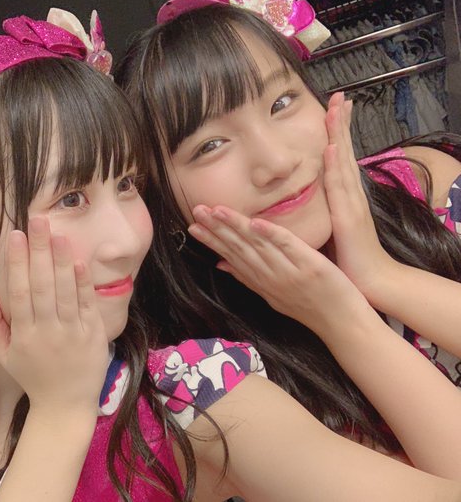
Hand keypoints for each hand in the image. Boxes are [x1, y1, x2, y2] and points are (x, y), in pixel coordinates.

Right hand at [0, 217, 108, 414]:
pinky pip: (87, 303)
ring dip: (62, 259)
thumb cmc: (32, 377)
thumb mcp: (5, 355)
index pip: (19, 291)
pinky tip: (78, 260)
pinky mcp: (93, 333)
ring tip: (58, 232)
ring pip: (65, 290)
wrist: (66, 405)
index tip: (14, 235)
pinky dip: (83, 282)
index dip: (16, 262)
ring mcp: (72, 331)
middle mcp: (47, 330)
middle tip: (37, 220)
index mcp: (23, 335)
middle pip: (43, 284)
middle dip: (39, 250)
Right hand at [189, 205, 370, 335]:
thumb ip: (249, 279)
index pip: (231, 258)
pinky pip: (288, 247)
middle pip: (239, 250)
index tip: (193, 227)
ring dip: (235, 226)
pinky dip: (271, 234)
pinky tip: (255, 222)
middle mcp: (271, 278)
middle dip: (215, 230)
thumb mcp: (274, 297)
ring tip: (216, 211)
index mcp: (262, 283)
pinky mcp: (310, 266)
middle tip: (196, 211)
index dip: (211, 242)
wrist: (344, 326)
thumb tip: (220, 265)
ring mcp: (289, 273)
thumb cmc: (313, 307)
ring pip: (257, 245)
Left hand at [323, 92, 398, 300]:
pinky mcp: (348, 218)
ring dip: (340, 134)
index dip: (337, 133)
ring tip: (338, 108)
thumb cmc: (348, 260)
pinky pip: (340, 188)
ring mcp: (351, 204)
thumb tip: (304, 203)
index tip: (334, 108)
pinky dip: (337, 167)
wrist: (370, 284)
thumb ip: (322, 212)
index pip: (339, 158)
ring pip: (343, 162)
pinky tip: (332, 148)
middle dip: (341, 123)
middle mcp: (349, 195)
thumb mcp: (330, 229)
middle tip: (340, 95)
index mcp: (344, 197)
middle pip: (344, 152)